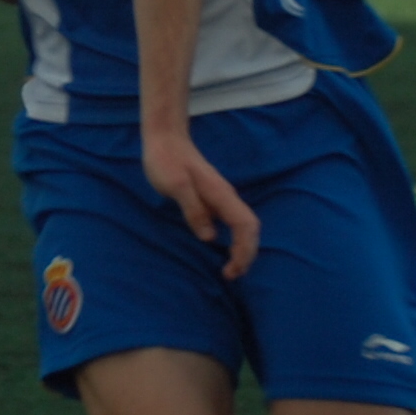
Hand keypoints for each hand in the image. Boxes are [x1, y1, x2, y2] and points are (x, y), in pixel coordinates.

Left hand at [144, 127, 260, 279]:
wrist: (165, 138)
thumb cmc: (166, 160)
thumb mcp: (175, 185)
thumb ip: (193, 209)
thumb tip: (209, 237)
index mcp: (220, 194)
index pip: (245, 226)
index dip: (244, 251)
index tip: (230, 270)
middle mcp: (226, 197)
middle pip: (250, 228)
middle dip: (246, 254)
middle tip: (231, 275)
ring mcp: (220, 197)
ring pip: (243, 226)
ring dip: (242, 248)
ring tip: (231, 268)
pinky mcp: (212, 198)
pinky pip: (232, 222)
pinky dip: (234, 239)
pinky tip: (223, 248)